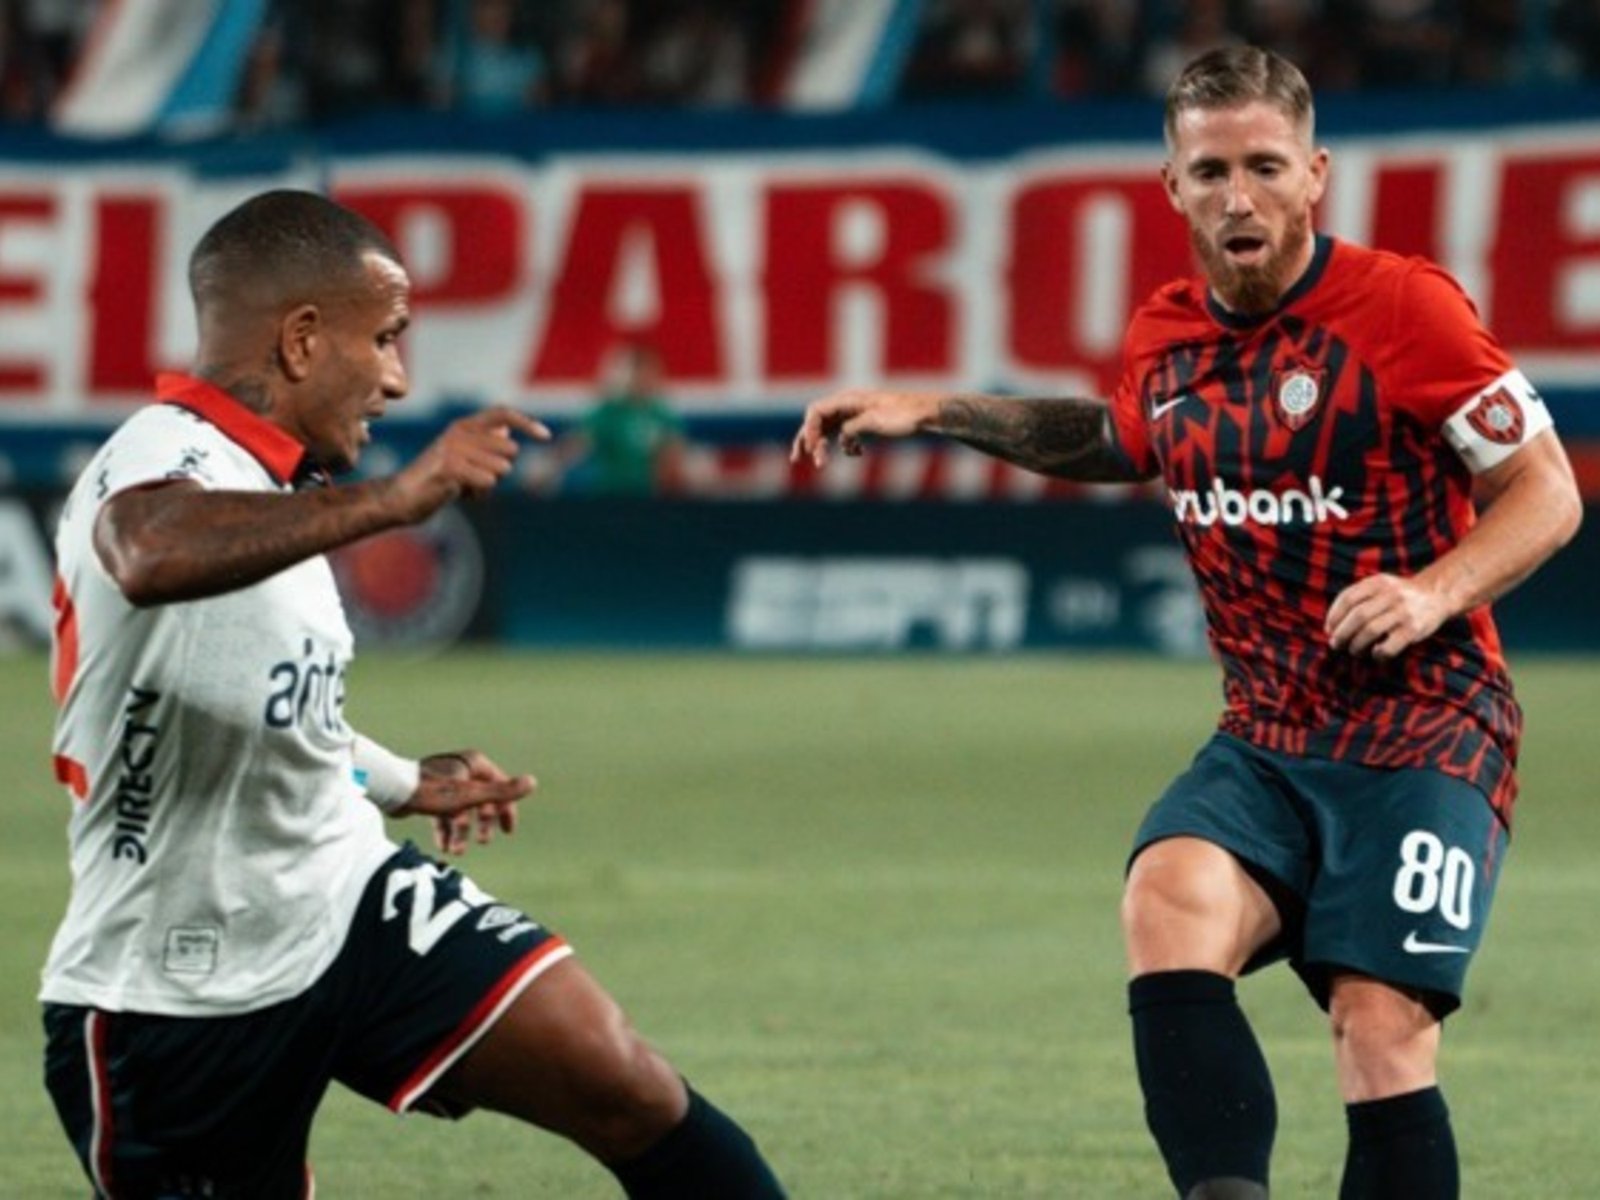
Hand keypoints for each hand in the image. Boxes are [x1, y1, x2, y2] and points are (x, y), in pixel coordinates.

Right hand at [389, 406, 550, 522]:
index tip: (546, 436)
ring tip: (463, 486)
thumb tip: (507, 432)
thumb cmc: (438, 480)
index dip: (527, 423)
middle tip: (475, 478)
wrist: (402, 498)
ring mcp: (454, 447)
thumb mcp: (464, 459)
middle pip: (509, 450)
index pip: (503, 414)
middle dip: (500, 470)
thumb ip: (485, 445)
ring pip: (501, 469)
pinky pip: (487, 481)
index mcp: (464, 425)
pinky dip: (478, 493)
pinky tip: (459, 494)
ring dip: (487, 485)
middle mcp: (459, 431)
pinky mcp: (450, 467)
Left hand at [396, 749, 534, 855]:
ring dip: (461, 833)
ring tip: (455, 851)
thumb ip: (502, 791)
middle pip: (482, 800)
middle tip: (481, 842)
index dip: (506, 810)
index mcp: (475, 765)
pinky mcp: (429, 793)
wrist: (391, 790)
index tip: (506, 831)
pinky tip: (443, 846)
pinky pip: (444, 813)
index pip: (500, 787)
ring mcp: (445, 781)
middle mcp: (462, 769)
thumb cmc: (432, 791)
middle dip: (481, 825)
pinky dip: (445, 830)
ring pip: (462, 810)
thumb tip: (533, 782)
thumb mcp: (471, 795)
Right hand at [790, 389, 941, 467]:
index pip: (816, 411)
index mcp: (850, 400)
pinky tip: (857, 453)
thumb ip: (854, 428)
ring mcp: (856, 414)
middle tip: (798, 460)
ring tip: (819, 464)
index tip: (810, 450)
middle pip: (818, 421)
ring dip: (822, 446)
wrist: (926, 415)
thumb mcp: (877, 421)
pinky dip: (845, 446)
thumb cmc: (905, 415)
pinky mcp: (865, 424)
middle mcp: (849, 405)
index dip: (808, 430)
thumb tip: (841, 437)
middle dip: (808, 440)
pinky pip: (844, 435)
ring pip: (829, 429)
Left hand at [1326, 572, 1448, 659]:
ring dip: (1356, 645)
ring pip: (1370, 631)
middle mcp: (1391, 594)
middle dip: (1342, 633)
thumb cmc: (1399, 595)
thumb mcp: (1380, 585)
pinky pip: (1389, 646)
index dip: (1334, 616)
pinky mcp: (1414, 629)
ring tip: (1353, 651)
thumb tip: (1331, 625)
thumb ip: (1358, 597)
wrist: (1437, 595)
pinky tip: (1375, 654)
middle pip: (1357, 616)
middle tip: (1336, 644)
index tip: (1329, 630)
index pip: (1348, 598)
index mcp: (1378, 582)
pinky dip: (1377, 654)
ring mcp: (1403, 612)